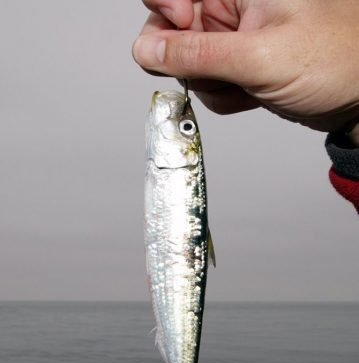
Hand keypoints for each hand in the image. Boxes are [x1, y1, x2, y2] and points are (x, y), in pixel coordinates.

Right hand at [133, 0, 358, 132]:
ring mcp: (233, 39)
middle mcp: (232, 8)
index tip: (180, 25)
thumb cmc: (334, 62)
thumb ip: (197, 54)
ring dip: (214, 84)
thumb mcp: (259, 58)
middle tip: (217, 71)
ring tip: (248, 84)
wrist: (357, 98)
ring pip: (189, 64)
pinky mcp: (236, 66)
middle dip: (191, 59)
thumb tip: (148, 50)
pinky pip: (208, 84)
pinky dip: (226, 96)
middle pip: (173, 30)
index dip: (165, 7)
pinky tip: (252, 94)